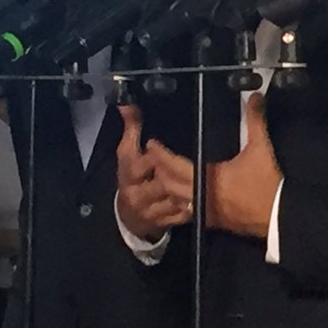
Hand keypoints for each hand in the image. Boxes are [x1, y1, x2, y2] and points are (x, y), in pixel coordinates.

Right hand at [115, 105, 191, 240]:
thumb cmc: (130, 178)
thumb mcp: (127, 153)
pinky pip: (182, 214)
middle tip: (194, 164)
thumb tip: (127, 104)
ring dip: (189, 190)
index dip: (157, 155)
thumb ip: (131, 128)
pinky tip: (200, 196)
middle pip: (162, 182)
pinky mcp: (162, 223)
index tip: (159, 145)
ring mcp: (150, 211)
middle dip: (177, 174)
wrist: (127, 216)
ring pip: (174, 199)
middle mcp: (137, 194)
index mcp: (129, 174)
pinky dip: (192, 206)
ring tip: (201, 179)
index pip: (143, 164)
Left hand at [118, 95, 283, 241]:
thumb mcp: (260, 148)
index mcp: (208, 178)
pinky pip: (188, 212)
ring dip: (167, 188)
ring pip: (176, 201)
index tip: (151, 144)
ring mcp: (206, 212)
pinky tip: (180, 197)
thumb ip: (255, 120)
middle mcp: (201, 196)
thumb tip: (255, 96)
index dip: (161, 155)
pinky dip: (180, 203)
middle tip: (151, 158)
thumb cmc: (266, 183)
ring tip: (161, 175)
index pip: (174, 166)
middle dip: (158, 170)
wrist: (278, 217)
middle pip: (169, 185)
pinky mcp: (213, 222)